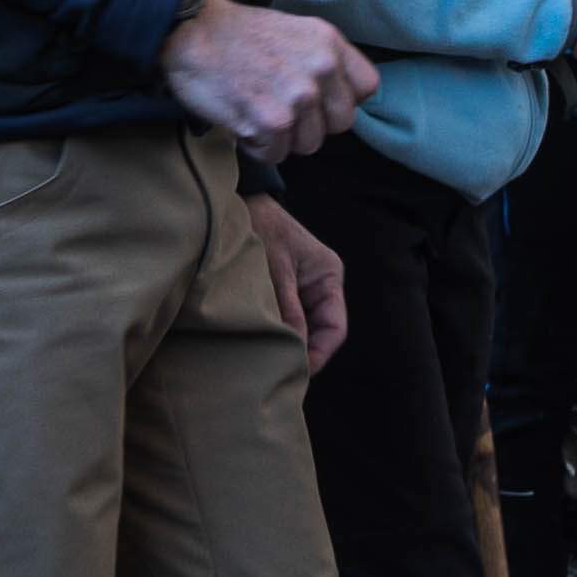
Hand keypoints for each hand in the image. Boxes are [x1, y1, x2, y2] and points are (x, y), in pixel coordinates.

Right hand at [161, 0, 373, 157]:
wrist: (190, 31)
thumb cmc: (237, 35)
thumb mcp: (295, 31)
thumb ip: (324, 60)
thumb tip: (340, 99)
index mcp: (329, 43)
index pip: (367, 88)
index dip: (341, 99)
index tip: (318, 98)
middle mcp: (320, 69)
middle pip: (339, 124)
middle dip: (311, 123)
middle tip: (280, 108)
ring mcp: (298, 97)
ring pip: (308, 144)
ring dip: (282, 137)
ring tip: (257, 110)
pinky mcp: (271, 122)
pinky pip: (275, 155)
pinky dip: (256, 146)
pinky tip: (241, 119)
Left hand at [250, 198, 349, 372]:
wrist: (241, 203)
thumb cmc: (261, 227)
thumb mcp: (274, 268)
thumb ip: (286, 307)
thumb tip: (293, 348)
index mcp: (329, 276)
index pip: (334, 328)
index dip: (318, 353)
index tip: (297, 371)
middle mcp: (322, 285)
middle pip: (320, 333)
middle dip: (302, 353)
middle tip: (277, 374)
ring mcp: (304, 290)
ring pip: (303, 330)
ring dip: (288, 344)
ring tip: (267, 362)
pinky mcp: (286, 292)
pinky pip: (288, 320)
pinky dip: (277, 333)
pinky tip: (261, 345)